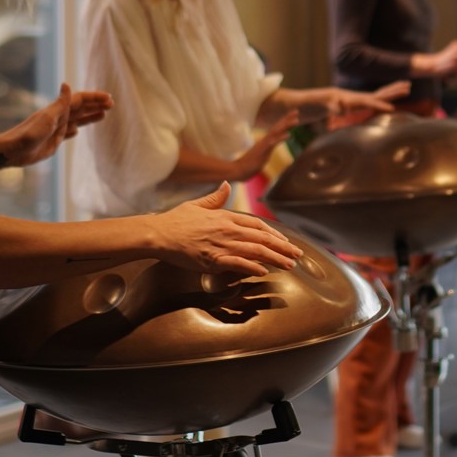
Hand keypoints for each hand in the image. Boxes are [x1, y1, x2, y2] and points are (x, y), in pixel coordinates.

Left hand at [7, 83, 113, 166]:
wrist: (12, 151)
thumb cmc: (28, 134)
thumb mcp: (47, 118)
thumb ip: (60, 103)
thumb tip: (67, 84)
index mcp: (58, 110)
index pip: (80, 100)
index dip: (94, 98)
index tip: (109, 99)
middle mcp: (58, 117)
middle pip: (81, 108)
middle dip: (95, 105)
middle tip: (112, 104)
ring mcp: (56, 129)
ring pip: (77, 120)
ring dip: (89, 116)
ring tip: (103, 114)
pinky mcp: (53, 140)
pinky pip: (67, 133)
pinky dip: (75, 129)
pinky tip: (78, 130)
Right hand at [153, 183, 301, 276]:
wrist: (159, 234)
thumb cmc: (176, 221)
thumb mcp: (198, 204)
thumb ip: (215, 197)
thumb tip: (226, 185)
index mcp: (226, 216)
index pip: (258, 225)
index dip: (275, 234)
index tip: (286, 242)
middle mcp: (228, 229)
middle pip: (263, 238)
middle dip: (283, 247)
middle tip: (298, 255)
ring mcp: (222, 244)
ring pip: (256, 251)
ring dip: (275, 258)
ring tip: (289, 265)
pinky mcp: (213, 259)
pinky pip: (238, 263)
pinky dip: (253, 267)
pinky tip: (264, 271)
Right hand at [231, 110, 298, 179]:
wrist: (239, 170)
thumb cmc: (250, 164)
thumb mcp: (262, 155)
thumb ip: (267, 149)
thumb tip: (270, 146)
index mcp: (266, 141)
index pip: (276, 129)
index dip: (285, 121)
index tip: (293, 114)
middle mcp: (265, 140)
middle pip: (277, 127)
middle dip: (287, 119)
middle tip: (297, 111)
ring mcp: (264, 145)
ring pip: (276, 133)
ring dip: (286, 126)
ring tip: (296, 121)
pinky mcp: (263, 151)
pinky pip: (273, 143)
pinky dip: (280, 138)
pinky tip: (288, 135)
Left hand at [298, 84, 408, 124]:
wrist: (303, 102)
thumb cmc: (309, 105)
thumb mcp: (316, 105)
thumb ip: (327, 105)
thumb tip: (340, 107)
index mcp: (345, 98)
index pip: (366, 101)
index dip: (378, 105)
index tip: (391, 108)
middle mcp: (352, 97)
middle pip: (376, 93)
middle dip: (392, 91)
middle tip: (408, 86)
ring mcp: (353, 99)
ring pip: (376, 96)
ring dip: (391, 92)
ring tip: (407, 87)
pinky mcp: (352, 104)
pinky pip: (370, 103)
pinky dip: (382, 101)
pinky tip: (390, 102)